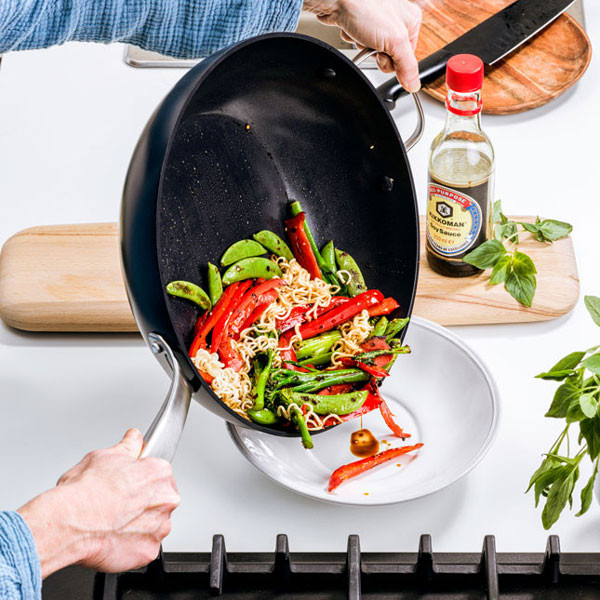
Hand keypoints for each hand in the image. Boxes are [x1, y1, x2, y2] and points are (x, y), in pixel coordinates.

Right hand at [18, 429, 179, 577]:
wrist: (69, 523)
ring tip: (113, 522)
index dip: (140, 479)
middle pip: (159, 499)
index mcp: (159, 472)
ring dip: (138, 524)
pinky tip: (113, 537)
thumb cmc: (85, 490)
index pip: (159, 473)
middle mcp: (166, 499)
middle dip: (142, 502)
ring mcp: (159, 527)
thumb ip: (127, 446)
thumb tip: (134, 437)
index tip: (128, 485)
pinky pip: (144, 547)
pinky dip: (131, 545)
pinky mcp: (148, 552)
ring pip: (153, 524)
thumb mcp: (104, 455)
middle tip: (118, 504)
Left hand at [303, 0, 421, 91]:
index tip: (385, 53)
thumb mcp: (394, 41)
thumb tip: (413, 84)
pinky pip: (358, 42)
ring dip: (361, 45)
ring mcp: (377, 22)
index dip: (392, 61)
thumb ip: (406, 66)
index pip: (406, 59)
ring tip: (360, 31)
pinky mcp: (359, 23)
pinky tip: (352, 28)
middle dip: (375, 53)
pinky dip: (352, 38)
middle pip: (388, 56)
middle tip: (371, 40)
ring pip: (371, 50)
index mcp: (411, 22)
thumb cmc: (365, 5)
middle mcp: (396, 20)